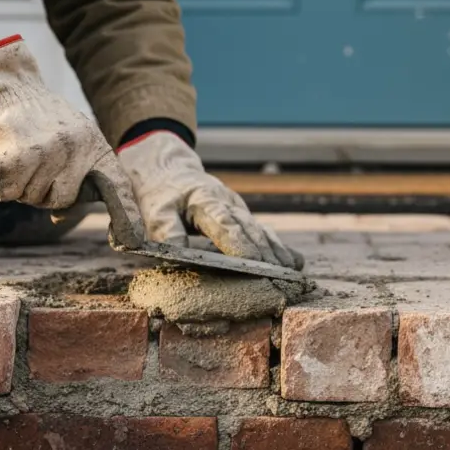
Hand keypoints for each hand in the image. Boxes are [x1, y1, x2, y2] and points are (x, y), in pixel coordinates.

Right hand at [0, 35, 126, 210]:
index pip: (118, 186)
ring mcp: (44, 154)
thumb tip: (59, 217)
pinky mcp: (14, 159)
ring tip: (14, 152)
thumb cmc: (34, 120)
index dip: (126, 215)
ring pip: (28, 198)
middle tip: (30, 162)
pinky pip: (6, 193)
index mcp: (92, 143)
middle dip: (40, 190)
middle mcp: (73, 149)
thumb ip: (71, 174)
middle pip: (58, 201)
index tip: (129, 240)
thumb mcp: (66, 139)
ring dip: (16, 184)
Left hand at [116, 131, 302, 268]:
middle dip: (266, 255)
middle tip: (279, 278)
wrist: (168, 171)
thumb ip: (167, 230)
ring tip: (292, 273)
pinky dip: (279, 247)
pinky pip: (264, 232)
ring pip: (261, 230)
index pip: (225, 224)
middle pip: (250, 230)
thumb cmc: (160, 195)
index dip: (241, 245)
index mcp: (205, 201)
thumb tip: (178, 253)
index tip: (255, 264)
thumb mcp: (155, 210)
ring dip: (277, 252)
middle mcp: (228, 204)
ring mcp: (238, 209)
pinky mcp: (242, 217)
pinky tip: (294, 263)